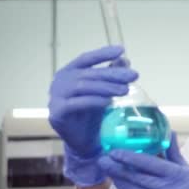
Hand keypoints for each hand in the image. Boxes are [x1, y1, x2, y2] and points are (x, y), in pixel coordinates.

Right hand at [48, 45, 137, 186]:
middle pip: (89, 74)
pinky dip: (94, 101)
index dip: (103, 53)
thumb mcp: (104, 90)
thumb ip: (111, 75)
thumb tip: (125, 60)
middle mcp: (60, 81)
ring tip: (125, 90)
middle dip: (113, 74)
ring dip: (106, 87)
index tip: (121, 50)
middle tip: (133, 76)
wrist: (82, 139)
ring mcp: (55, 96)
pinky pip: (77, 104)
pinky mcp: (57, 113)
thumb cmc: (91, 111)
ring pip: (83, 87)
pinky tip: (109, 101)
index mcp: (69, 71)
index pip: (86, 58)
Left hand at [99, 132, 188, 188]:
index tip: (115, 152)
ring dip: (119, 180)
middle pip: (137, 179)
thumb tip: (167, 131)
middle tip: (103, 160)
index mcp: (175, 175)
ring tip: (107, 169)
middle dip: (118, 170)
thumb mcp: (187, 168)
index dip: (131, 158)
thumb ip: (173, 151)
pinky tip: (118, 182)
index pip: (150, 165)